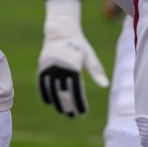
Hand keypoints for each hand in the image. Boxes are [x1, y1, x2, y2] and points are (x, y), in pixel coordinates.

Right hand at [37, 0, 108, 117]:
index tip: (82, 112)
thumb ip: (96, 71)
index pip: (76, 89)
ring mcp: (49, 67)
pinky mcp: (42, 66)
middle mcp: (60, 67)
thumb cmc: (79, 45)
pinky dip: (44, 93)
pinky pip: (42, 83)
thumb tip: (105, 85)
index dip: (79, 102)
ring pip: (52, 89)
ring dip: (57, 102)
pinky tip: (49, 102)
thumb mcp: (89, 56)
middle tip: (72, 115)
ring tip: (62, 111)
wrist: (60, 32)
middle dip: (68, 105)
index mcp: (73, 65)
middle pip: (63, 92)